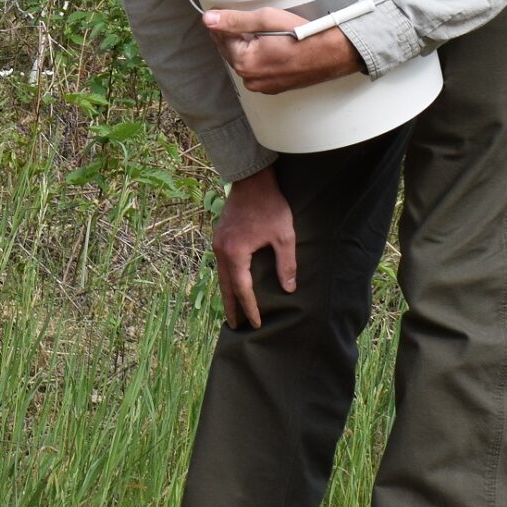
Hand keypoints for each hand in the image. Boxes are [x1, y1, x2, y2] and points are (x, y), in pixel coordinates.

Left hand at [203, 7, 363, 93]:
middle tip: (257, 22)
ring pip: (245, 60)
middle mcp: (250, 79)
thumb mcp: (266, 20)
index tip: (234, 13)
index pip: (221, 36)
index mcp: (244, 62)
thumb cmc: (303, 37)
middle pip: (232, 50)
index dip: (227, 21)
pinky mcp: (274, 87)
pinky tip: (275, 47)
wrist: (332, 54)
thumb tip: (209, 19)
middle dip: (238, 34)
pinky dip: (261, 57)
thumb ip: (234, 20)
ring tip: (269, 34)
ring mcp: (262, 86)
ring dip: (250, 46)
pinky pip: (258, 69)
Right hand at [212, 167, 295, 329]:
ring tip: (233, 309)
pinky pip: (221, 264)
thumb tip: (288, 289)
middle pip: (225, 286)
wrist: (252, 179)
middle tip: (235, 326)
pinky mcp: (220, 236)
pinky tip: (233, 282)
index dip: (250, 307)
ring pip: (221, 275)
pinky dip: (226, 278)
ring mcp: (218, 243)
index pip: (242, 289)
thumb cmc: (270, 206)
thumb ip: (286, 264)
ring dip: (227, 293)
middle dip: (231, 307)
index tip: (257, 323)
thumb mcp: (284, 236)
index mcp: (235, 254)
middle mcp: (221, 251)